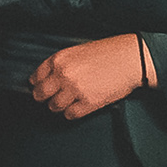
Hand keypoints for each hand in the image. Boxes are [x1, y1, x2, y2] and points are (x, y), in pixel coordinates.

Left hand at [27, 34, 149, 120]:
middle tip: (51, 97)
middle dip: (44, 97)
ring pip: (54, 106)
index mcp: (59, 59)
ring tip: (68, 101)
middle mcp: (64, 74)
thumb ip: (61, 64)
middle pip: (40, 94)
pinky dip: (72, 112)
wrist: (131, 59)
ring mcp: (75, 89)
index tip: (41, 87)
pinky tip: (79, 105)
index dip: (38, 84)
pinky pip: (70, 114)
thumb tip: (47, 79)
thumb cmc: (108, 53)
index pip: (36, 78)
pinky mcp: (88, 102)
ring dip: (59, 106)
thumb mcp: (78, 51)